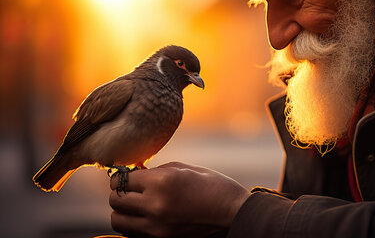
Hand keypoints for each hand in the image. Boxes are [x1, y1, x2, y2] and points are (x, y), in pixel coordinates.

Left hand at [109, 162, 249, 236]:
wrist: (233, 213)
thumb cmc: (213, 185)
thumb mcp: (185, 169)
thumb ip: (157, 170)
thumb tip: (135, 172)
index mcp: (162, 182)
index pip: (121, 180)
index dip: (124, 175)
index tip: (130, 174)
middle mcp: (155, 205)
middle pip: (115, 201)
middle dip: (120, 192)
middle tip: (132, 189)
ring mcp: (157, 227)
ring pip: (118, 220)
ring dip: (124, 211)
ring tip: (137, 204)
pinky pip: (132, 233)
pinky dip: (133, 225)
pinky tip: (147, 216)